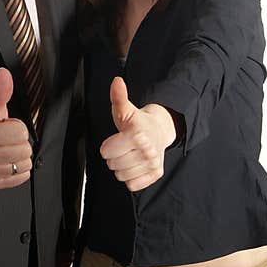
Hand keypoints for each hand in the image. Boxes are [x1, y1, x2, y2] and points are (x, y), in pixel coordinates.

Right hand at [0, 68, 32, 189]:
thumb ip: (1, 90)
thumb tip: (4, 74)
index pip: (20, 132)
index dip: (17, 126)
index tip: (6, 126)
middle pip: (23, 150)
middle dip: (19, 141)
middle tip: (7, 138)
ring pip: (23, 165)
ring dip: (20, 156)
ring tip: (7, 148)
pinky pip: (21, 178)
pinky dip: (18, 170)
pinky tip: (7, 160)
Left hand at [100, 77, 175, 191]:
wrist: (159, 130)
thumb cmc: (137, 122)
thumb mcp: (124, 109)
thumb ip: (118, 97)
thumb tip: (116, 82)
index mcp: (137, 134)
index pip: (107, 151)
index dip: (107, 146)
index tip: (115, 140)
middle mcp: (147, 150)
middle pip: (113, 165)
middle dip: (114, 156)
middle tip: (122, 147)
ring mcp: (152, 163)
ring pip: (121, 176)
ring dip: (121, 167)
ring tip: (129, 155)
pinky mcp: (156, 173)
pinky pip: (132, 185)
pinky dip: (131, 177)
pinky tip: (135, 165)